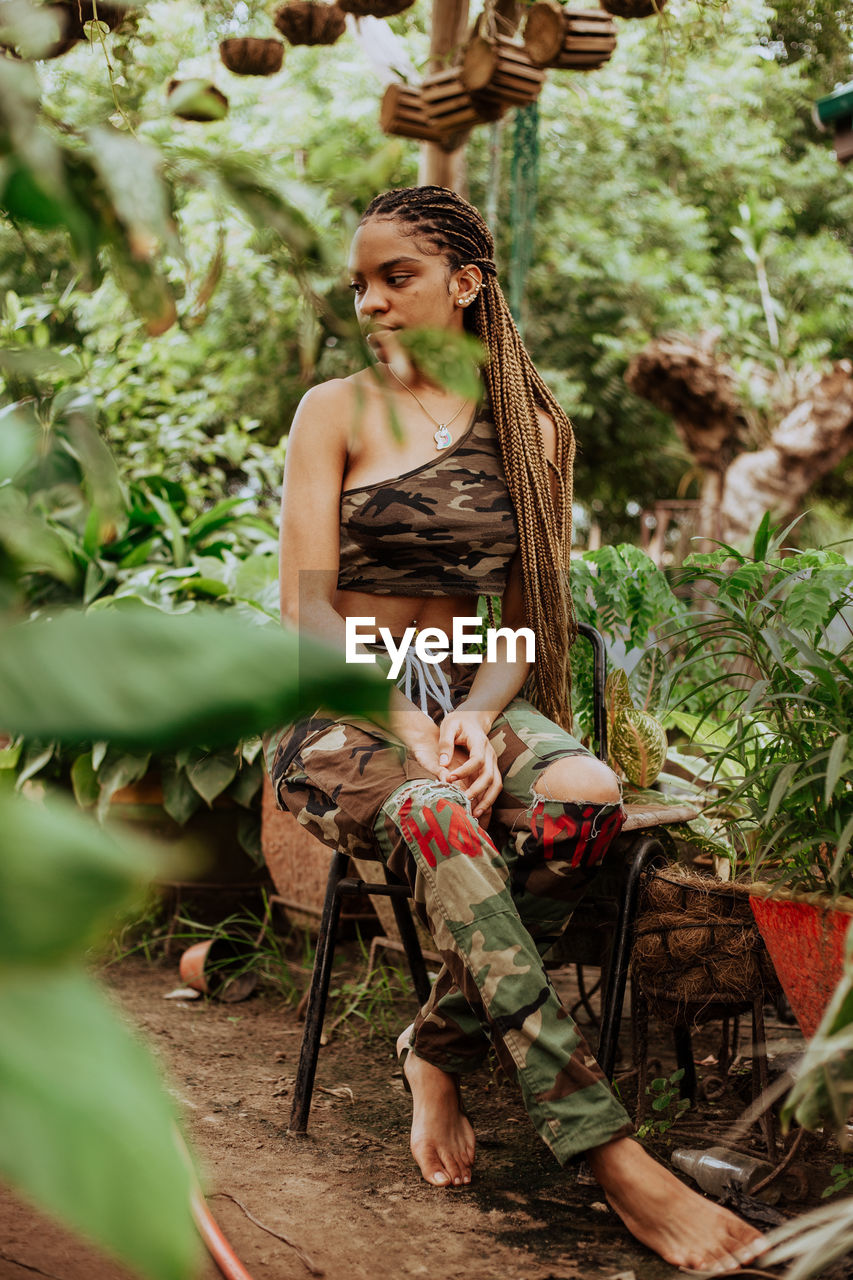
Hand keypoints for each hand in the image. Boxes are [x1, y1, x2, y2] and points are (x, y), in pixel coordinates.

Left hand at [437, 708, 501, 822]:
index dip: (465, 771)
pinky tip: (479, 810)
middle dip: (477, 790)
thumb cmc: (458, 722)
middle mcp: (490, 753)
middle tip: (464, 801)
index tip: (449, 778)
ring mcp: (493, 761)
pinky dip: (489, 799)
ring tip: (476, 814)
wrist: (472, 718)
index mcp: (479, 742)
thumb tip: (443, 764)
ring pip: (496, 783)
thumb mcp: (448, 726)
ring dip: (488, 800)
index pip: (477, 760)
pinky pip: (495, 786)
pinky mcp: (492, 768)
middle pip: (489, 775)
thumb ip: (445, 743)